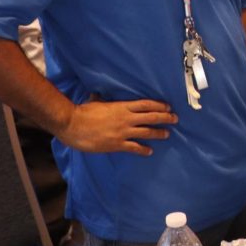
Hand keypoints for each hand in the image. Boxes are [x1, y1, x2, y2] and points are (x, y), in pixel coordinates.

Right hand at [58, 96, 177, 155]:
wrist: (71, 124)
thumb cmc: (82, 111)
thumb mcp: (96, 101)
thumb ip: (102, 99)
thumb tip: (99, 94)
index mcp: (122, 106)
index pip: (146, 104)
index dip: (159, 105)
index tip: (168, 107)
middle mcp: (126, 118)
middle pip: (151, 117)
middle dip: (165, 118)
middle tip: (175, 118)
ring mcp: (122, 132)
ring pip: (146, 132)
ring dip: (158, 133)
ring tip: (167, 134)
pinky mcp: (117, 144)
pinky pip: (134, 147)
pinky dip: (143, 149)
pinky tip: (149, 151)